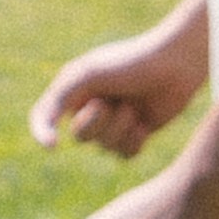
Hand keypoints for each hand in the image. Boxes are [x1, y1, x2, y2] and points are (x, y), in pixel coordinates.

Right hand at [28, 3, 204, 162]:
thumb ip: (59, 99)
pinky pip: (124, 154)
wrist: (175, 65)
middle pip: (81, 136)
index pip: (44, 116)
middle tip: (111, 103)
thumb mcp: (87, 75)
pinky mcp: (135, 132)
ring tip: (134, 107)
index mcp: (73, 89)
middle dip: (97, 123)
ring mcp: (113, 121)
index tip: (52, 146)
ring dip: (120, 129)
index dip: (42, 133)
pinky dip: (133, 141)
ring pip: (105, 147)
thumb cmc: (129, 63)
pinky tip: (144, 123)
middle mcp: (90, 106)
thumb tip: (46, 135)